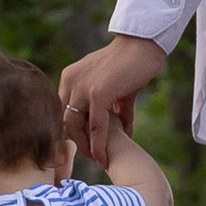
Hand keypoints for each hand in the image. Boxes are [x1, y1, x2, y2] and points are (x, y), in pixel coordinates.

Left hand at [60, 35, 166, 162]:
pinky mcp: (98, 93)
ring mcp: (83, 87)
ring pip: (76, 126)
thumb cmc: (132, 63)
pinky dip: (99, 145)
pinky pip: (96, 126)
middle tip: (91, 157)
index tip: (84, 148)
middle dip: (76, 142)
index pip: (62, 111)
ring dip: (86, 147)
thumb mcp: (116, 88)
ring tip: (99, 161)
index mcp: (70, 78)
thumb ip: (114, 108)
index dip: (72, 132)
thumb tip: (123, 130)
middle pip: (64, 121)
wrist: (143, 44)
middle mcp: (71, 81)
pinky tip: (105, 157)